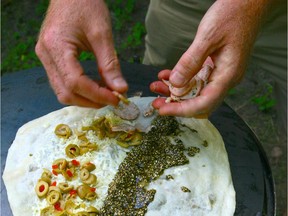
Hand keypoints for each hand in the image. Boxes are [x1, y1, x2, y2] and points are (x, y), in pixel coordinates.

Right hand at [35, 0, 127, 107]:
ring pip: (62, 91)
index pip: (75, 82)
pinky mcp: (50, 58)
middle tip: (112, 99)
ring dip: (85, 98)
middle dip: (91, 101)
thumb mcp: (102, 34)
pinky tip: (95, 87)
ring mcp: (45, 58)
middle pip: (65, 92)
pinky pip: (62, 82)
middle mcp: (45, 55)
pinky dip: (79, 90)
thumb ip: (110, 64)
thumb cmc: (86, 5)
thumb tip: (121, 89)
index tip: (116, 98)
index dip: (97, 95)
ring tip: (105, 95)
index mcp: (56, 47)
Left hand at [150, 0, 269, 116]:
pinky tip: (166, 75)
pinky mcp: (215, 67)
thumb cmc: (232, 15)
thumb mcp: (208, 37)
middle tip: (156, 103)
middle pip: (199, 101)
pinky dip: (180, 79)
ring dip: (175, 91)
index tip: (162, 111)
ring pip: (195, 91)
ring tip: (156, 86)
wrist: (247, 4)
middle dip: (176, 105)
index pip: (203, 103)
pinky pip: (195, 79)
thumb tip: (175, 83)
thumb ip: (191, 61)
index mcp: (228, 75)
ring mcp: (220, 73)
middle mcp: (225, 79)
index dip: (181, 110)